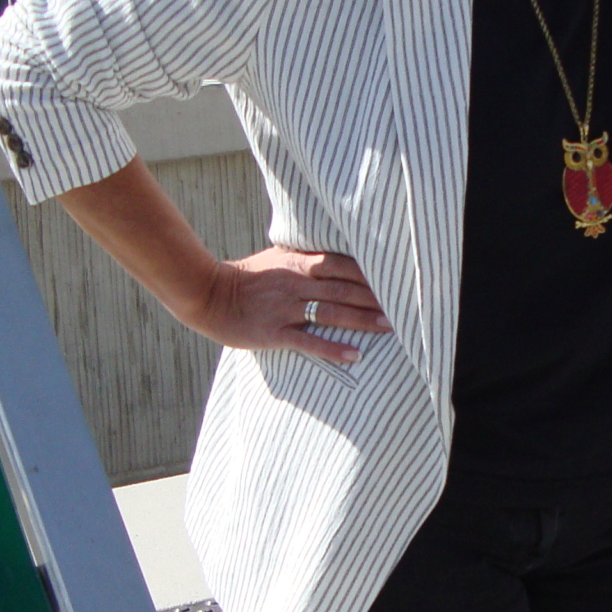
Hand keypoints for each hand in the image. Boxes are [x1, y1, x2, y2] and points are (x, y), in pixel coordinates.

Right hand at [191, 246, 388, 366]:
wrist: (209, 295)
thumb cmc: (246, 279)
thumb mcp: (276, 258)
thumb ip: (305, 258)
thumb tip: (334, 257)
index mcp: (297, 263)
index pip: (341, 264)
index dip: (368, 273)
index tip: (392, 280)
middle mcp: (295, 283)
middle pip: (343, 289)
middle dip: (374, 297)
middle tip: (402, 306)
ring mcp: (285, 308)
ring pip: (331, 313)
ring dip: (362, 320)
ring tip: (388, 327)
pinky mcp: (275, 332)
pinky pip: (309, 341)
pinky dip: (333, 348)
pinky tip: (354, 354)